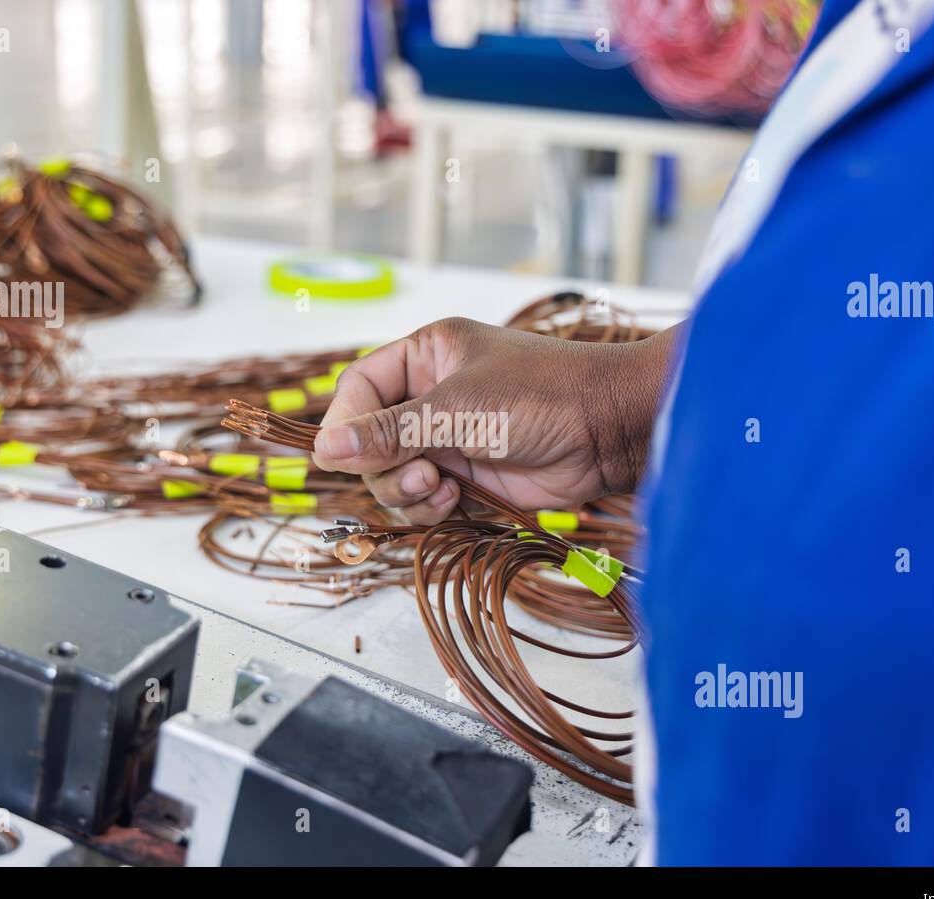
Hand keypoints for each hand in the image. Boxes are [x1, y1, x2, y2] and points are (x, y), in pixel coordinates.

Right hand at [312, 316, 674, 523]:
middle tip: (419, 472)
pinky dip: (428, 508)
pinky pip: (423, 501)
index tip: (341, 455)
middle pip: (369, 442)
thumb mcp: (459, 406)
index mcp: (426, 356)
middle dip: (383, 466)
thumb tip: (325, 449)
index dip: (346, 423)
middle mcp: (432, 396)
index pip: (360, 389)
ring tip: (440, 487)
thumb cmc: (542, 395)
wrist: (609, 431)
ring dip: (405, 491)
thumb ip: (390, 431)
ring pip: (393, 477)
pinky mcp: (468, 478)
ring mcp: (449, 439)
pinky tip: (454, 499)